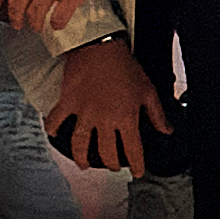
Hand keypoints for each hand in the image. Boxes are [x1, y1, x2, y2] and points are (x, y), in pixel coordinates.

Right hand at [47, 40, 165, 173]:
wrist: (99, 46)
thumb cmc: (124, 65)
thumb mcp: (147, 90)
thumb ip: (157, 114)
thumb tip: (166, 130)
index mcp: (126, 118)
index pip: (133, 151)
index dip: (136, 165)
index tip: (137, 172)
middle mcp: (103, 120)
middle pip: (106, 152)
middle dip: (111, 163)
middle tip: (113, 166)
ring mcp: (83, 112)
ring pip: (79, 144)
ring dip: (82, 158)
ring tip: (84, 164)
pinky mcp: (67, 102)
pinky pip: (56, 119)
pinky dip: (53, 128)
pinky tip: (54, 134)